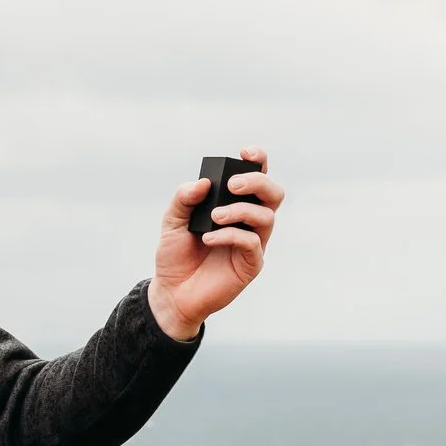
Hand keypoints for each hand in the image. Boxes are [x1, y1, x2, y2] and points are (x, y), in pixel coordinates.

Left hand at [147, 148, 282, 340]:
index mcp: (234, 205)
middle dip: (258, 182)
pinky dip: (230, 235)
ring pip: (267, 216)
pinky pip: (252, 243)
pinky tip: (208, 238)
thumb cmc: (176, 255)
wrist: (172, 291)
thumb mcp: (172, 221)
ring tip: (213, 217)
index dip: (258, 162)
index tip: (245, 153)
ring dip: (240, 210)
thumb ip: (184, 198)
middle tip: (232, 185)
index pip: (257, 178)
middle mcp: (248, 222)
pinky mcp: (250, 264)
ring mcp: (253, 243)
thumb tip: (203, 182)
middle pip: (273, 194)